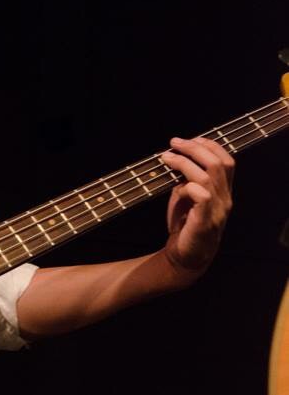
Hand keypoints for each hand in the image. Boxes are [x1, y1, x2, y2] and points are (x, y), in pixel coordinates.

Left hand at [161, 136, 234, 278]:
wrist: (185, 256)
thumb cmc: (185, 223)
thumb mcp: (187, 195)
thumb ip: (188, 178)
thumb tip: (177, 155)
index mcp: (223, 191)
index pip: (227, 161)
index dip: (210, 145)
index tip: (191, 139)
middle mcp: (225, 199)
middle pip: (218, 164)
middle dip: (194, 148)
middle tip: (174, 143)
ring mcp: (218, 210)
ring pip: (207, 176)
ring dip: (184, 162)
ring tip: (166, 157)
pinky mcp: (206, 221)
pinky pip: (201, 195)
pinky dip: (187, 186)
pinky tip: (177, 188)